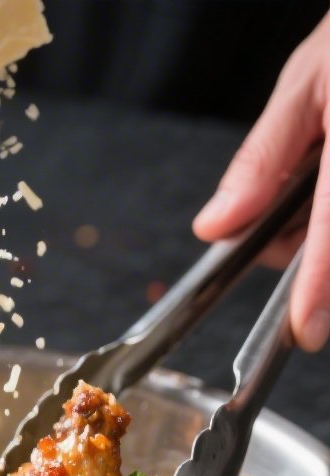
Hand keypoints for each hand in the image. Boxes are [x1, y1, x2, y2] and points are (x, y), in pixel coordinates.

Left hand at [193, 12, 329, 351]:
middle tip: (281, 190)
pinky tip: (320, 177)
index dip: (318, 286)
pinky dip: (321, 222)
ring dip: (311, 230)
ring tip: (314, 166)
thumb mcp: (306, 83)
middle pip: (327, 250)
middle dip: (294, 241)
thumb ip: (263, 158)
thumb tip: (218, 225)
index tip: (305, 330)